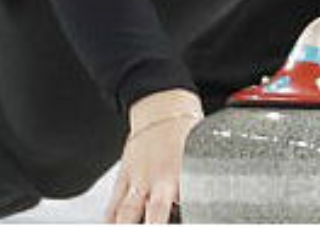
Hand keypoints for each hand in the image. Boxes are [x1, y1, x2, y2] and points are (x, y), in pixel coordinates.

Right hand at [105, 89, 202, 223]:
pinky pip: (114, 202)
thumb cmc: (184, 129)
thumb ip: (199, 180)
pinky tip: (111, 224)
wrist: (161, 104)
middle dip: (154, 226)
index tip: (189, 221)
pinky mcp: (124, 175)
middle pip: (156, 212)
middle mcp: (160, 178)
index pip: (189, 204)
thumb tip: (209, 200)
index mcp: (183, 173)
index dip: (188, 217)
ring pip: (127, 211)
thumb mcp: (199, 152)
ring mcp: (139, 178)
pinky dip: (111, 218)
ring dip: (126, 225)